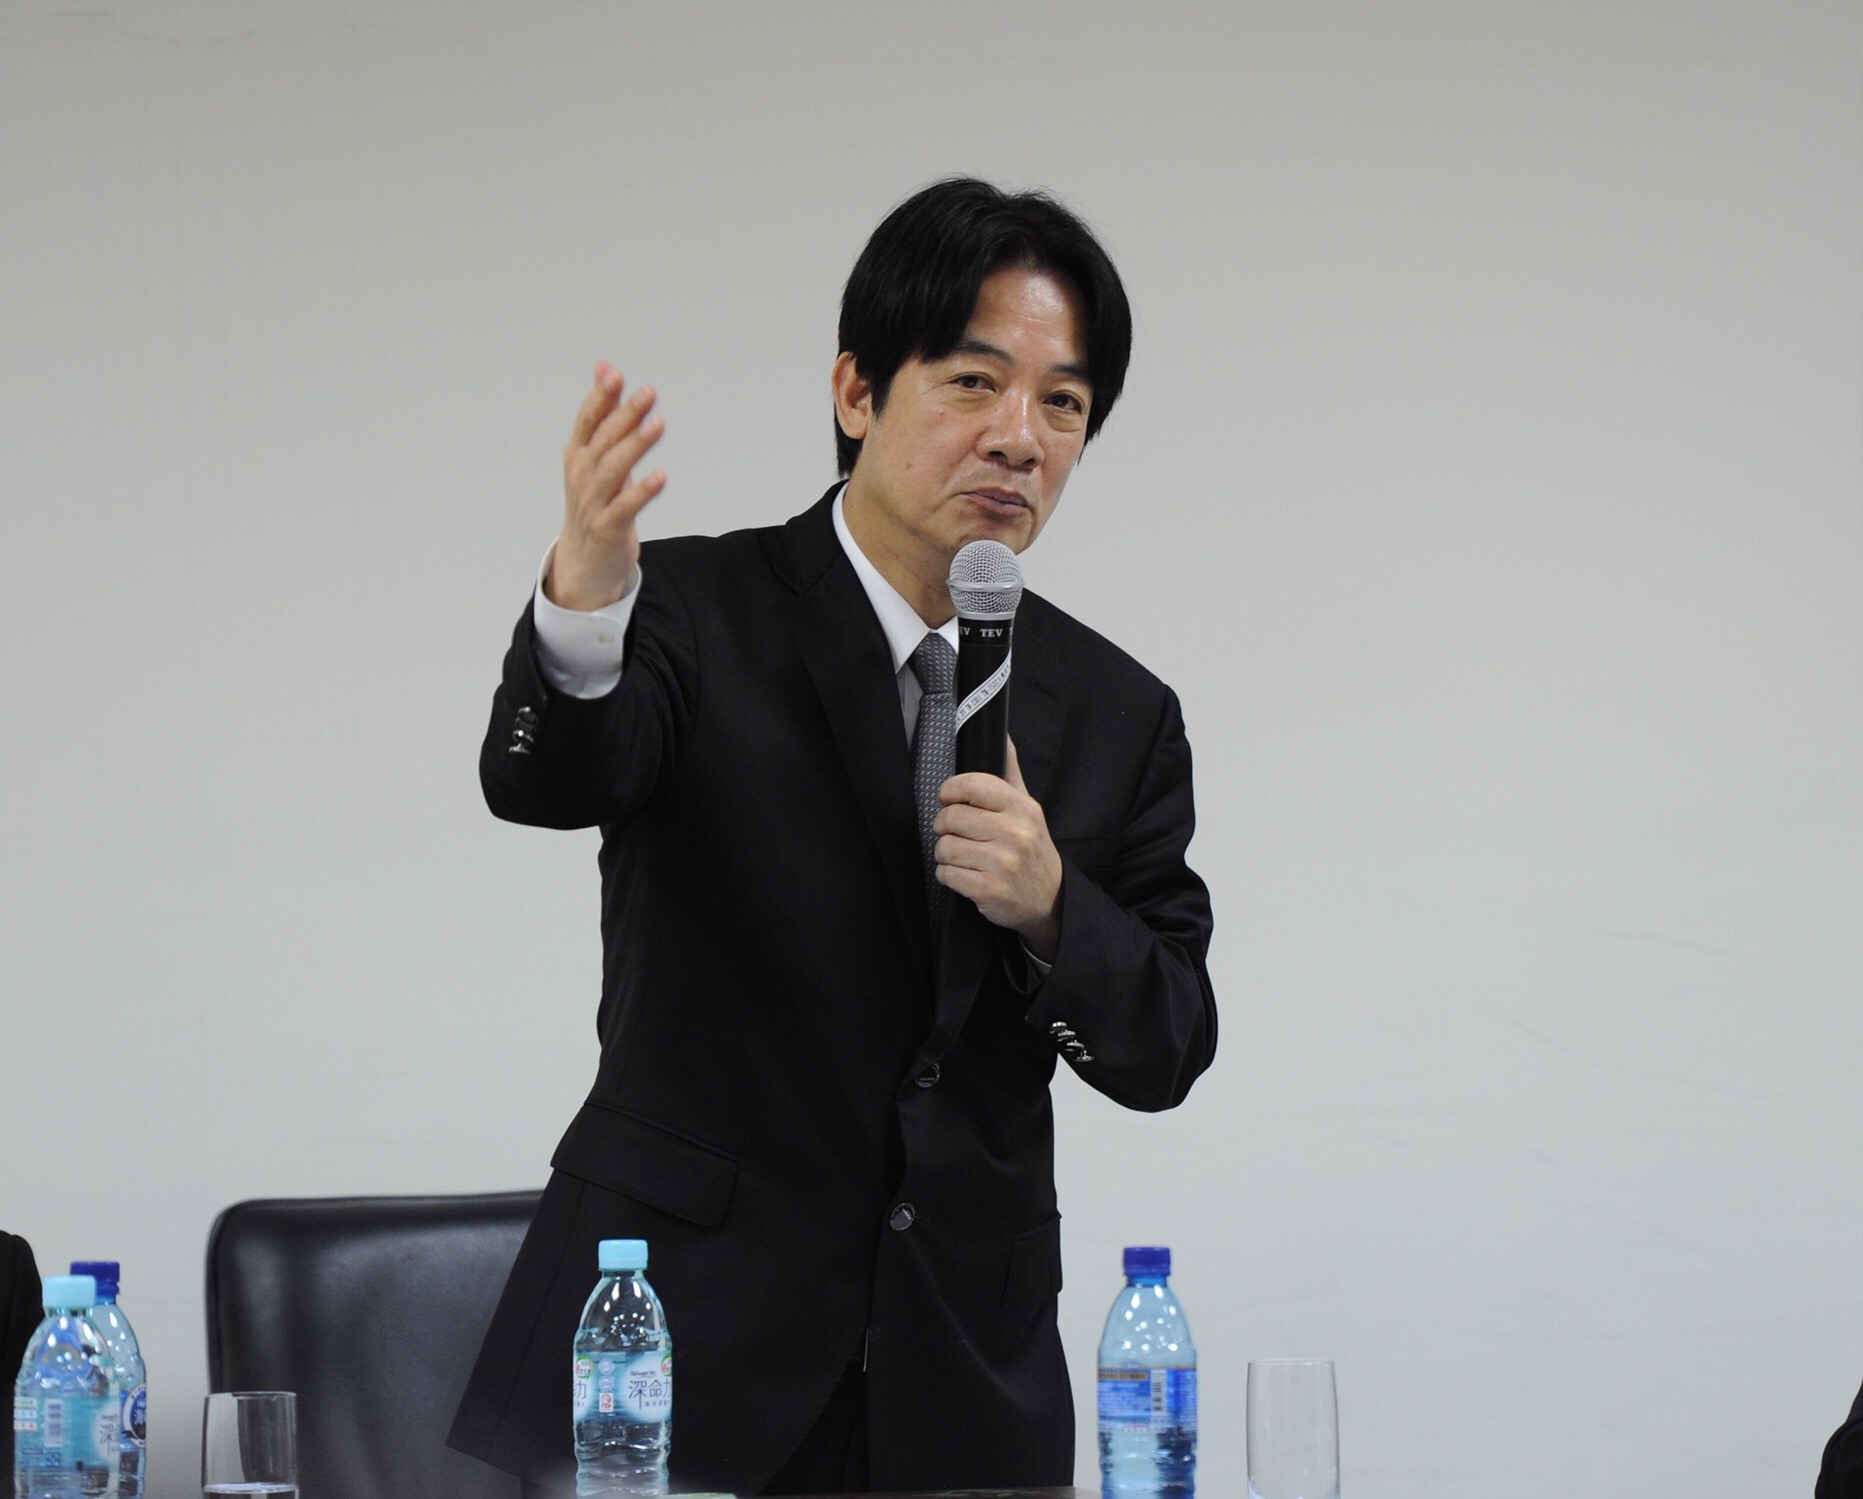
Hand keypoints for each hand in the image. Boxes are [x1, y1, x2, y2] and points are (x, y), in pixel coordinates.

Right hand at [548, 361, 666, 610]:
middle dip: (625, 416)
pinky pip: (625, 507)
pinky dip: (642, 492)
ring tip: (657, 426)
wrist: (585, 559)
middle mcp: (582, 476)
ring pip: (613, 470)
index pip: (587, 421)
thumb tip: (605, 367)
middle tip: (648, 393)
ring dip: (635, 447)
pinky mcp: (609, 527)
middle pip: (604, 441)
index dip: (600, 398)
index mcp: (577, 455)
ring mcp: (593, 502)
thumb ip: (604, 412)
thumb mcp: (594, 455)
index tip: (616, 375)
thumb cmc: (595, 499)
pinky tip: (661, 478)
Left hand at [933, 739, 1063, 959]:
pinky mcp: (989, 889)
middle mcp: (1014, 833)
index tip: (948, 799)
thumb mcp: (1028, 808)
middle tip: (955, 832)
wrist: (1050, 899)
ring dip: (945, 853)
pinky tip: (965, 874)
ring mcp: (1002, 863)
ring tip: (962, 856)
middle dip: (944, 826)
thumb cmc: (1031, 849)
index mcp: (1022, 807)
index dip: (950, 791)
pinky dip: (948, 875)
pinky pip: (946, 874)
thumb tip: (1003, 735)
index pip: (971, 784)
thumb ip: (1010, 773)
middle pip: (951, 817)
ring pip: (944, 847)